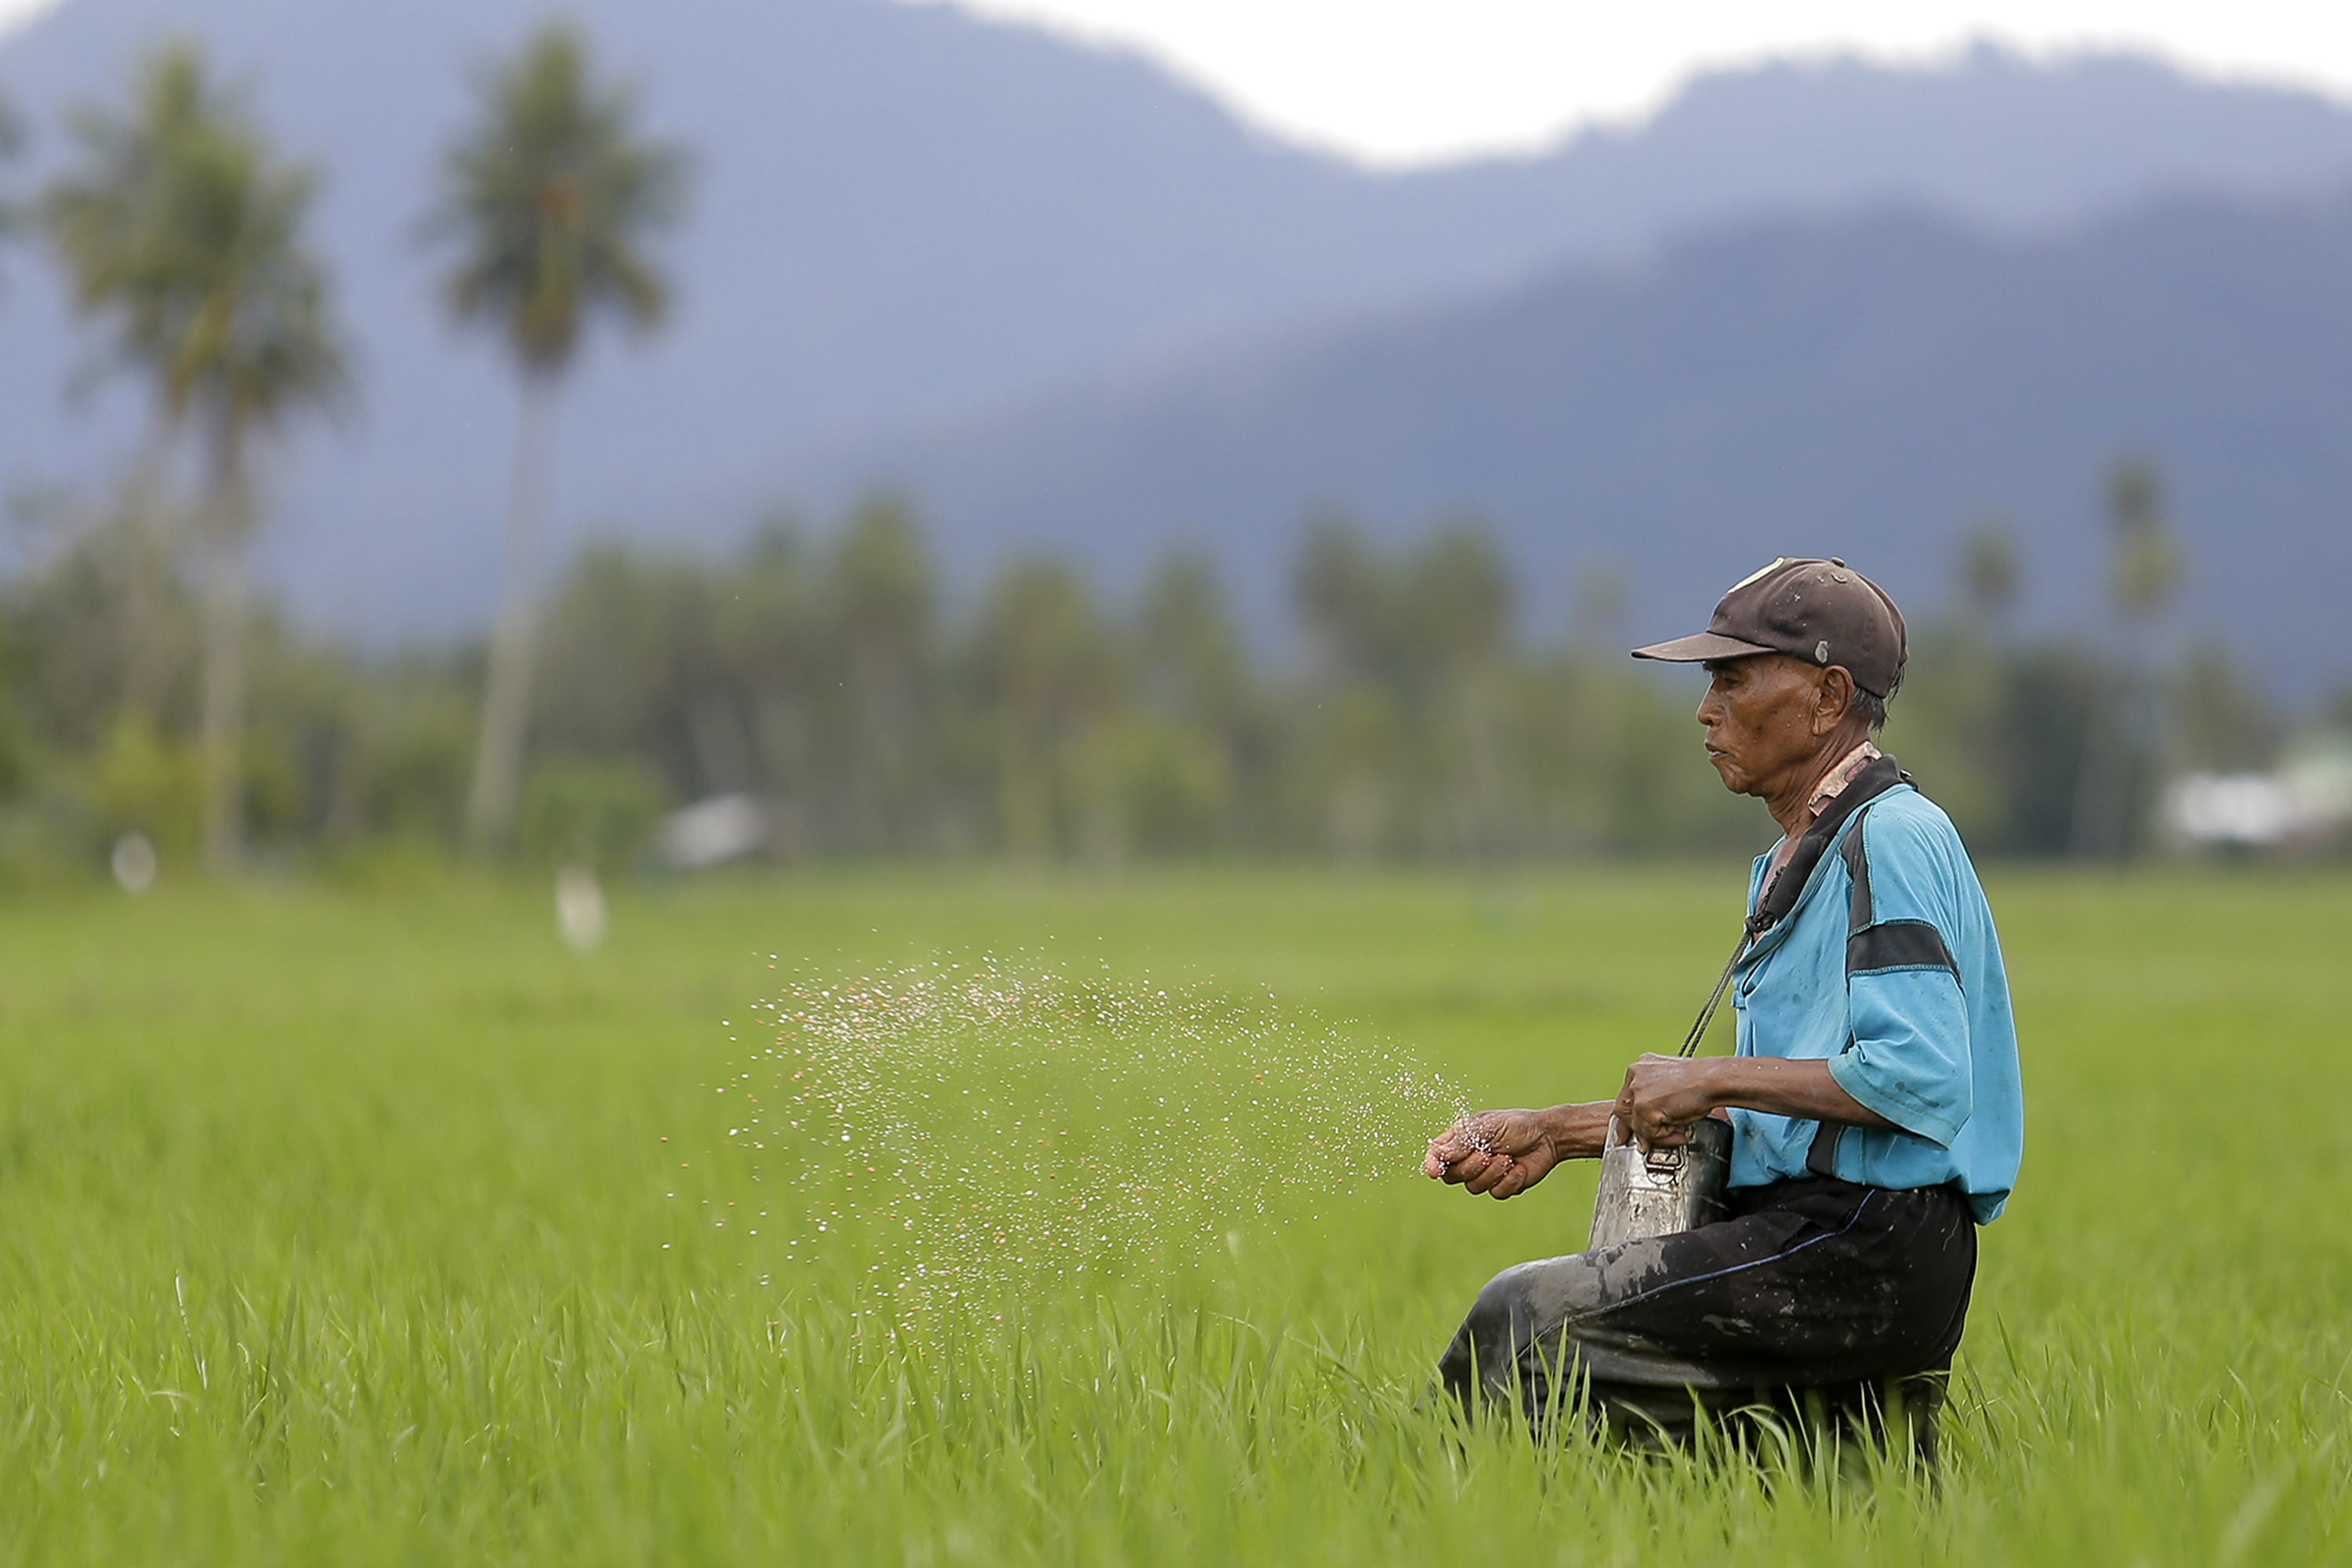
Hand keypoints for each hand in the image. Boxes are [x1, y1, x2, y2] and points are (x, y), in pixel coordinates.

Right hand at [1423, 1109, 1559, 1199]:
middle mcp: (1468, 1158)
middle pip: (1452, 1176)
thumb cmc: (1516, 1125)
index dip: (1432, 1164)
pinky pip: (1496, 1193)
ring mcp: (1484, 1174)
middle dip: (1471, 1167)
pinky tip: (1519, 1168)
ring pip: (1474, 1187)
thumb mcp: (1488, 1126)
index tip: (1434, 1172)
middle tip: (1488, 1154)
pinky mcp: (1501, 1186)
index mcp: (1460, 1140)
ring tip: (1508, 1158)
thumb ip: (1463, 1140)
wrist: (1547, 1137)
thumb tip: (1439, 1155)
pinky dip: (1509, 1181)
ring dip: (1493, 1173)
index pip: (1436, 1155)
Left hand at [1615, 1054, 1720, 1149]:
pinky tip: (1678, 1132)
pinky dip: (1663, 1137)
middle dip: (1633, 1129)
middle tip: (1643, 1143)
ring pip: (1636, 1123)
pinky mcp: (1644, 1106)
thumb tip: (1646, 1122)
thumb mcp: (1670, 1083)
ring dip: (1655, 1134)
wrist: (1713, 1080)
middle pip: (1622, 1109)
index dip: (1628, 1116)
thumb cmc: (1700, 1081)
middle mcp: (1635, 1075)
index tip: (1628, 1129)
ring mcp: (1637, 1090)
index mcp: (1641, 1067)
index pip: (1625, 1095)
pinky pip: (1648, 1132)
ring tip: (1674, 1133)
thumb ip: (1654, 1098)